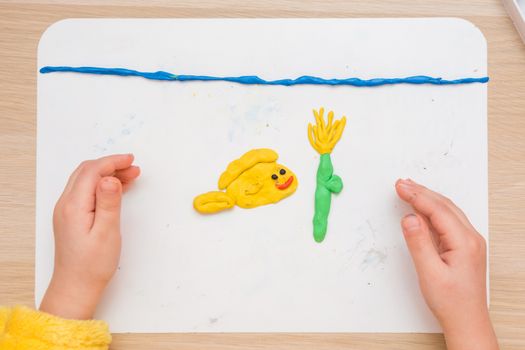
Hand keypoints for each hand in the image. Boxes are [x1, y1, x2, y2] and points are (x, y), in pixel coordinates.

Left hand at [40, 154, 139, 319]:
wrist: (76, 287)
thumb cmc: (92, 265)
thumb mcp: (107, 232)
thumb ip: (109, 202)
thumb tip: (110, 179)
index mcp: (74, 206)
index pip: (92, 171)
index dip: (112, 162)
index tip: (131, 161)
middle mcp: (66, 205)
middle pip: (87, 172)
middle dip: (111, 165)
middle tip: (133, 167)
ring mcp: (66, 210)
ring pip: (86, 180)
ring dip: (107, 174)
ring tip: (131, 176)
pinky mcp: (71, 217)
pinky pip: (85, 191)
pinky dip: (102, 185)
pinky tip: (117, 189)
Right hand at [395, 179, 497, 349]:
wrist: (466, 320)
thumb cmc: (451, 301)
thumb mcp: (429, 273)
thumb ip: (418, 243)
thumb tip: (409, 218)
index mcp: (464, 242)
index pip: (437, 210)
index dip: (416, 196)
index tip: (400, 186)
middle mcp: (470, 238)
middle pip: (444, 206)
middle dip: (421, 192)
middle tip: (401, 183)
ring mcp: (469, 242)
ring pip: (447, 211)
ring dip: (427, 198)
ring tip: (409, 189)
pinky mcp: (463, 246)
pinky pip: (448, 221)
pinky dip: (433, 210)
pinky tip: (422, 208)